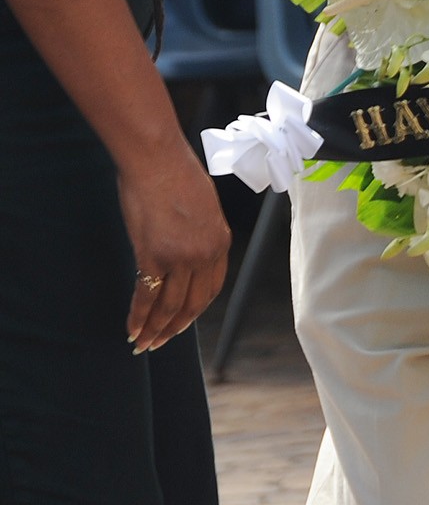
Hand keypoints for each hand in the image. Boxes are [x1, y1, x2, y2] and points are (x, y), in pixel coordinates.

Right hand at [118, 141, 230, 352]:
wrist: (158, 160)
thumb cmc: (177, 175)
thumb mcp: (203, 207)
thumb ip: (199, 234)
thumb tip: (186, 252)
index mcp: (221, 241)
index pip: (212, 288)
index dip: (196, 309)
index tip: (183, 321)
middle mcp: (205, 254)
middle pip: (192, 304)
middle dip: (175, 327)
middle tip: (160, 341)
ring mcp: (180, 257)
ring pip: (169, 307)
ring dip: (155, 330)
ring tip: (143, 343)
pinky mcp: (153, 257)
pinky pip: (146, 297)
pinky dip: (138, 317)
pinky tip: (131, 328)